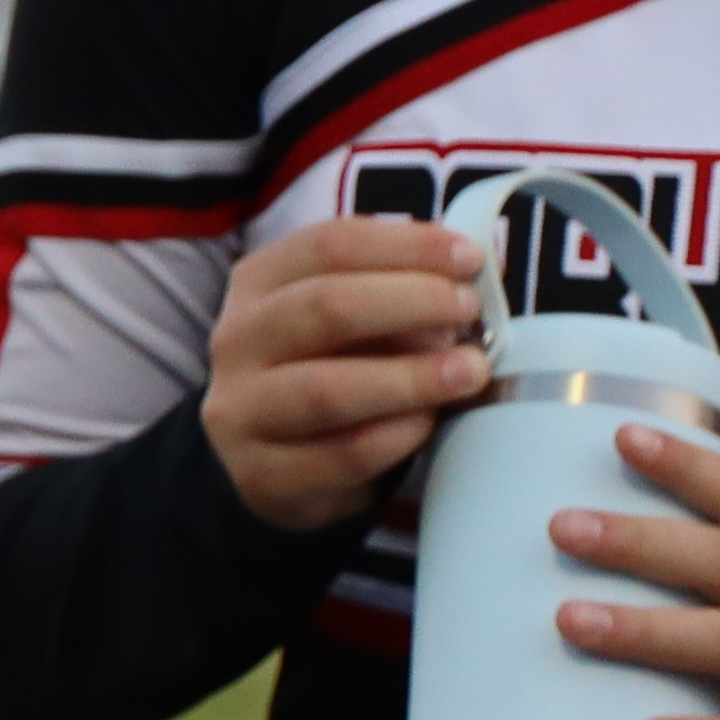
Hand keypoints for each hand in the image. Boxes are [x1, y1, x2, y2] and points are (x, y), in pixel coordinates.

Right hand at [201, 216, 480, 532]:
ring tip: (469, 370)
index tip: (469, 257)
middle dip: (411, 302)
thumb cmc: (330, 370)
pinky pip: (344, 455)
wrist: (272, 463)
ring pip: (328, 389)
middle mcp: (238, 340)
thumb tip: (480, 268)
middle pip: (324, 307)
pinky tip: (431, 423)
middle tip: (469, 309)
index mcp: (258, 283)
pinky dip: (399, 436)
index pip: (328, 245)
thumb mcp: (352, 316)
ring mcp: (243, 410)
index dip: (406, 246)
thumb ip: (405, 287)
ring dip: (411, 377)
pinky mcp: (265, 474)